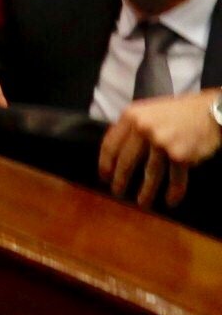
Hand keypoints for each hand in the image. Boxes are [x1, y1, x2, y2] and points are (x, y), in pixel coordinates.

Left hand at [101, 91, 219, 210]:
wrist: (209, 112)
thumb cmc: (178, 112)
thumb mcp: (147, 111)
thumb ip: (132, 127)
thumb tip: (117, 150)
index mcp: (131, 116)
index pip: (110, 144)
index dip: (105, 163)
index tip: (104, 176)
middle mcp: (144, 129)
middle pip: (126, 162)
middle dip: (120, 180)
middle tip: (118, 192)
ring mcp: (162, 143)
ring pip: (150, 174)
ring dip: (146, 192)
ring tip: (142, 203)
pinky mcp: (180, 155)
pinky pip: (175, 179)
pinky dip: (173, 192)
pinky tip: (169, 201)